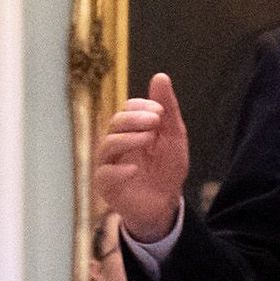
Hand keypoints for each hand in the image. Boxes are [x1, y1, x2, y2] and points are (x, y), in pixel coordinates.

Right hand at [93, 73, 190, 242]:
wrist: (166, 204)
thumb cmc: (167, 169)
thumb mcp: (174, 137)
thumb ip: (168, 109)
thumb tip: (160, 76)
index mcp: (131, 130)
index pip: (127, 109)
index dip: (141, 106)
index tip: (160, 111)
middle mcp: (116, 145)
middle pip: (115, 123)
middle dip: (134, 119)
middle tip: (155, 121)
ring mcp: (109, 165)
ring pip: (107, 145)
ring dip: (128, 139)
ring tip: (148, 139)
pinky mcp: (107, 186)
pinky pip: (105, 174)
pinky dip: (118, 170)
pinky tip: (135, 169)